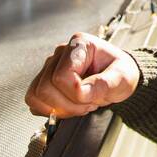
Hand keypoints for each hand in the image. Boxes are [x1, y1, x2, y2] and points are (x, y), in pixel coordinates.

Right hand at [25, 32, 140, 117]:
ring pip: (35, 95)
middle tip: (88, 104)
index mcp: (79, 45)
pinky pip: (34, 101)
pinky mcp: (44, 81)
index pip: (61, 76)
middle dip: (67, 105)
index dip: (75, 94)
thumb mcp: (122, 77)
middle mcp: (60, 53)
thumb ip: (104, 84)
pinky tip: (69, 107)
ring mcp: (50, 67)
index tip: (92, 98)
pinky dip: (50, 111)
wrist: (117, 78)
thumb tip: (82, 93)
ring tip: (79, 106)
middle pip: (45, 87)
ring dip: (58, 109)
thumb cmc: (120, 72)